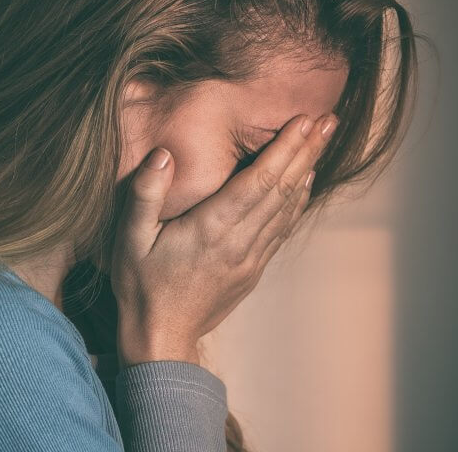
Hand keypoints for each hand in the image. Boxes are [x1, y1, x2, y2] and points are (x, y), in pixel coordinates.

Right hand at [111, 112, 338, 366]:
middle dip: (307, 151)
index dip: (285, 149)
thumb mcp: (129, 238)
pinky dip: (297, 201)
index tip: (304, 121)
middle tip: (329, 119)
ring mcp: (250, 258)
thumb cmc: (140, 285)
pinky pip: (282, 228)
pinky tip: (304, 183)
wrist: (160, 338)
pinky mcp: (252, 269)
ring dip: (308, 170)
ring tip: (324, 141)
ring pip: (287, 207)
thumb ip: (145, 194)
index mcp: (211, 229)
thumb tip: (162, 155)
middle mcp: (239, 242)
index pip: (258, 182)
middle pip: (282, 189)